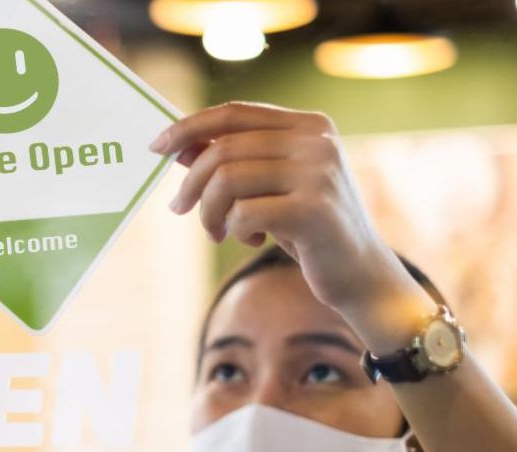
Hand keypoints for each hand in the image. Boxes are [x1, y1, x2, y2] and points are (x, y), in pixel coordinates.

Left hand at [150, 101, 415, 317]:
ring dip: (209, 212)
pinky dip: (233, 230)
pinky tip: (253, 240)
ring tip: (218, 232)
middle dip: (191, 182)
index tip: (156, 146)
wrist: (360, 273)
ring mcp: (319, 174)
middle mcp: (318, 141)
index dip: (189, 126)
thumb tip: (179, 145)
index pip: (234, 113)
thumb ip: (233, 161)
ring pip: (227, 180)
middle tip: (178, 208)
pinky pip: (243, 214)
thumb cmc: (308, 226)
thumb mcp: (270, 186)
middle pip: (224, 148)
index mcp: (310, 125)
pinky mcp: (313, 210)